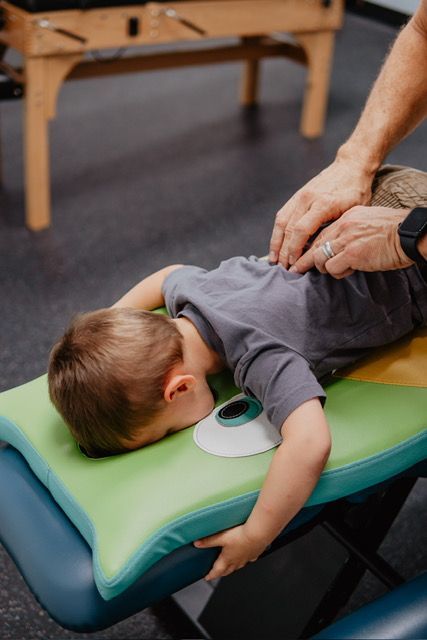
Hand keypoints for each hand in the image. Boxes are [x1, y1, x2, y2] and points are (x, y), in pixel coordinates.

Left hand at [194, 525, 267, 580]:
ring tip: (230, 565)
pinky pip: (249, 559)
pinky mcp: (255, 553)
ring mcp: (247, 558)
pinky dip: (246, 559)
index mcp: (228, 559)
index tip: (207, 577)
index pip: (217, 571)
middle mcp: (237, 561)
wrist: (258, 533)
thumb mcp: (221, 537)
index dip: (211, 575)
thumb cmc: (241, 536)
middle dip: (221, 572)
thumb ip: (209, 541)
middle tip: (217, 573)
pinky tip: (247, 555)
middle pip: (228, 570)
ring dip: (233, 567)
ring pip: (238, 566)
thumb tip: (197, 544)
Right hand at [269, 158, 373, 268]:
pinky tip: (276, 244)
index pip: (302, 230)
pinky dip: (277, 232)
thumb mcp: (354, 211)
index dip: (295, 250)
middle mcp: (308, 199)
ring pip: (281, 222)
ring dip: (276, 243)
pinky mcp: (296, 196)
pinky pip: (282, 215)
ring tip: (274, 260)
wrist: (350, 166)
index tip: (294, 265)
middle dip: (284, 251)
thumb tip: (324, 251)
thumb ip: (337, 229)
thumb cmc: (356, 191)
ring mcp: (300, 196)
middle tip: (283, 269)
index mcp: (323, 203)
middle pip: (289, 229)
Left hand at [289, 206, 413, 277]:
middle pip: (314, 245)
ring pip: (319, 258)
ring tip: (334, 271)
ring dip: (324, 268)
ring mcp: (346, 239)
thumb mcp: (369, 221)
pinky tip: (349, 271)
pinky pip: (333, 268)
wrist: (410, 234)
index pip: (320, 233)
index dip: (309, 247)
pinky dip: (338, 273)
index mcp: (347, 217)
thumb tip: (340, 245)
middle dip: (304, 260)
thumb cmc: (394, 231)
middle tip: (296, 270)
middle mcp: (343, 226)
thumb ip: (352, 230)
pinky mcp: (352, 254)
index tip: (302, 256)